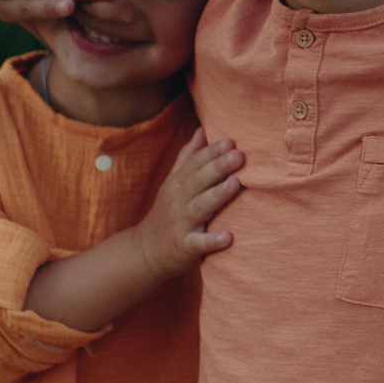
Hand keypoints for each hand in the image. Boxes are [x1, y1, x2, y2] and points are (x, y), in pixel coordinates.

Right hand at [131, 130, 244, 280]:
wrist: (145, 252)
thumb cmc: (167, 213)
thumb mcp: (173, 183)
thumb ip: (187, 157)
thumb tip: (202, 130)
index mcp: (177, 184)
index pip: (194, 164)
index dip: (211, 152)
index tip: (230, 141)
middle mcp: (178, 201)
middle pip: (197, 181)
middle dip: (217, 167)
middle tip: (238, 155)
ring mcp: (180, 224)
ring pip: (199, 208)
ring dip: (216, 196)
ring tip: (235, 184)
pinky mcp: (183, 247)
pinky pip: (198, 243)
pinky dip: (212, 241)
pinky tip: (228, 237)